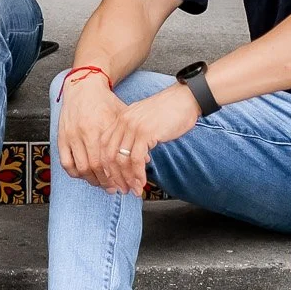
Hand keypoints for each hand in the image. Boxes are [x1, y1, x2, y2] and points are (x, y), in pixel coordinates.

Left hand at [57, 78, 199, 194]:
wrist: (185, 99)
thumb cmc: (169, 112)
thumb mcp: (144, 121)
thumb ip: (134, 134)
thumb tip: (130, 157)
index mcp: (121, 118)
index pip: (105, 146)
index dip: (107, 166)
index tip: (114, 179)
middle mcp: (123, 122)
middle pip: (109, 155)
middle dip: (115, 176)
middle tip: (122, 189)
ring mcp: (133, 127)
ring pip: (121, 160)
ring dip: (127, 179)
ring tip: (134, 190)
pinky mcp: (145, 133)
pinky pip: (136, 160)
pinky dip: (138, 174)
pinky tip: (142, 182)